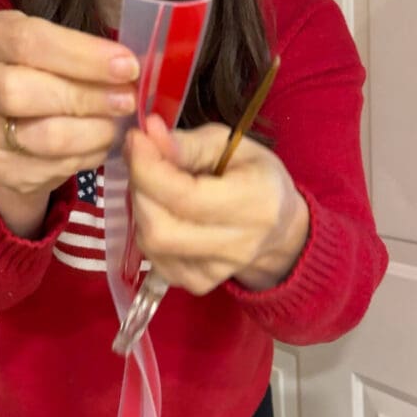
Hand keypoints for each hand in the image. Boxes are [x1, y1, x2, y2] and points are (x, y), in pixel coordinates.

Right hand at [0, 10, 138, 236]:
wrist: (18, 126)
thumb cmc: (48, 74)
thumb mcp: (60, 51)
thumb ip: (88, 55)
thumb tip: (133, 68)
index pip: (29, 41)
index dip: (82, 56)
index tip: (127, 66)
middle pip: (21, 91)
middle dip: (85, 97)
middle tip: (127, 100)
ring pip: (39, 136)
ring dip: (91, 132)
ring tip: (118, 126)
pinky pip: (49, 167)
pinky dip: (85, 157)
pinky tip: (101, 145)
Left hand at [126, 115, 309, 294]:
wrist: (280, 229)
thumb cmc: (255, 176)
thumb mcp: (230, 145)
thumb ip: (188, 143)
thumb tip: (147, 134)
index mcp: (254, 203)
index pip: (185, 197)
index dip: (149, 169)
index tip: (136, 139)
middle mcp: (238, 246)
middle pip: (161, 228)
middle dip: (139, 188)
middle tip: (142, 160)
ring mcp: (216, 271)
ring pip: (151, 245)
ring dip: (141, 207)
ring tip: (154, 183)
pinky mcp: (198, 283)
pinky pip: (154, 257)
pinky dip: (148, 228)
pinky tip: (163, 209)